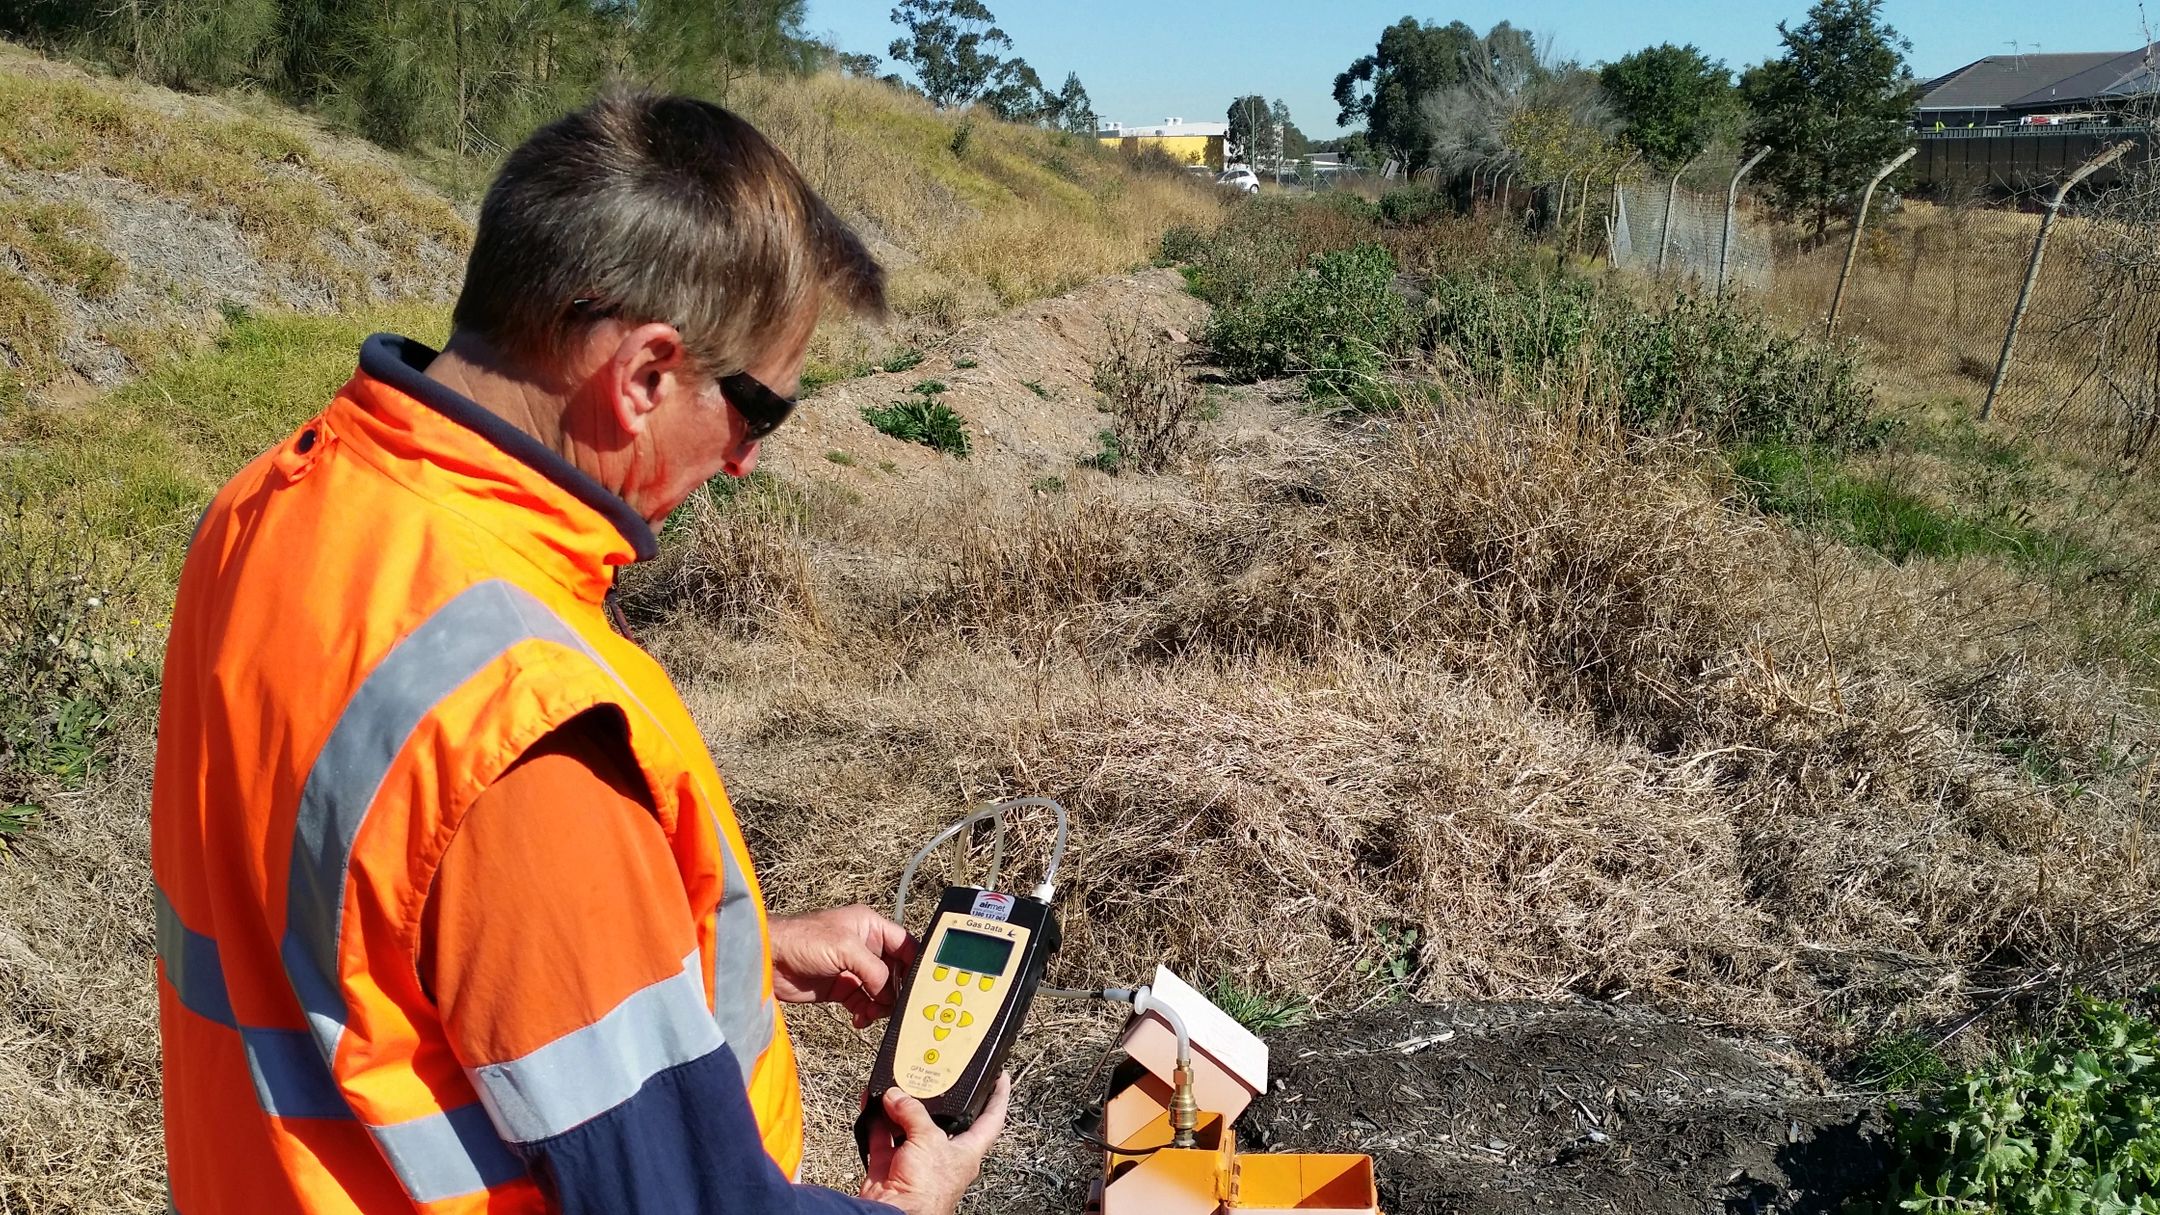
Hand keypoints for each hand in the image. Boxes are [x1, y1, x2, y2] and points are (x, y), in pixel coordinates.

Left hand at [768, 904, 915, 1028]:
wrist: (768, 960)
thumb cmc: (801, 939)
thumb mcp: (845, 948)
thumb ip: (874, 970)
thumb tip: (890, 994)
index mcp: (870, 927)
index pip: (905, 944)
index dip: (916, 963)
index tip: (924, 984)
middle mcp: (865, 947)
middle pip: (895, 971)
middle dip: (898, 990)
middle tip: (898, 1007)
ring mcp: (852, 969)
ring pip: (881, 991)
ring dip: (882, 1005)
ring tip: (873, 1013)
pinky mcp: (840, 989)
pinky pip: (863, 1004)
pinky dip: (866, 1014)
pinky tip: (860, 1019)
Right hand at [860, 1077, 1010, 1214]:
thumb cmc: (926, 1191)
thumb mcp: (928, 1140)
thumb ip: (914, 1113)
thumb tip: (898, 1097)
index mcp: (967, 1152)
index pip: (991, 1120)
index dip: (998, 1097)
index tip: (1000, 1077)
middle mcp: (943, 1156)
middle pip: (941, 1120)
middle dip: (932, 1099)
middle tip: (928, 1076)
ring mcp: (916, 1161)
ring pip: (908, 1126)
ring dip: (898, 1108)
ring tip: (894, 1086)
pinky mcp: (890, 1165)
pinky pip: (883, 1137)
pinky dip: (876, 1121)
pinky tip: (873, 1103)